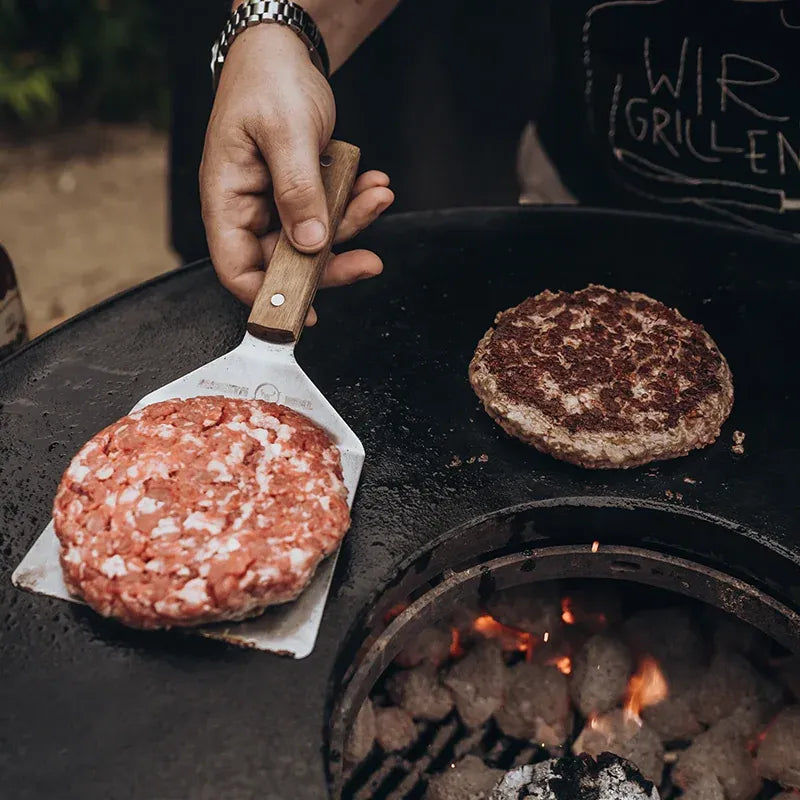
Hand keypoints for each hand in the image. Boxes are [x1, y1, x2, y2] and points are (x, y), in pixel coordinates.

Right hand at [199, 24, 393, 317]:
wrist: (285, 51)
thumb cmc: (268, 81)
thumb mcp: (285, 132)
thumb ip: (298, 190)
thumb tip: (310, 243)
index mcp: (226, 197)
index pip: (236, 267)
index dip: (268, 296)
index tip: (305, 311)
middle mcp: (249, 208)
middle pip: (285, 262)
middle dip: (331, 261)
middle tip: (368, 262)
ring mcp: (276, 204)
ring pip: (315, 240)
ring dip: (351, 223)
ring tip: (376, 195)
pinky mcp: (302, 195)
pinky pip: (329, 214)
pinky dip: (354, 202)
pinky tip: (371, 183)